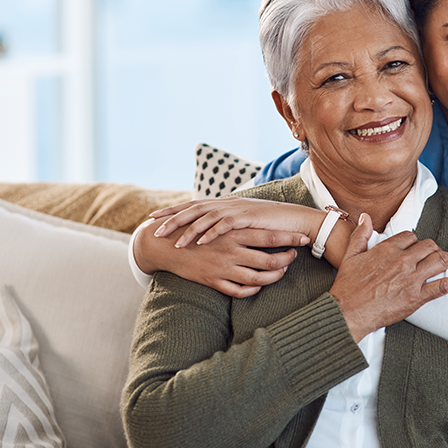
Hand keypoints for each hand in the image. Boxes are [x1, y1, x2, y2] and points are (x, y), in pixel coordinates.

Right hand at [135, 220, 309, 297]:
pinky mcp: (214, 281)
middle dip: (287, 260)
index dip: (290, 238)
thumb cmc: (197, 229)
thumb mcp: (218, 219)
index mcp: (235, 232)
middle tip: (294, 257)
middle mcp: (232, 250)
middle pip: (269, 259)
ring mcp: (223, 267)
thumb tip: (259, 212)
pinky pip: (239, 291)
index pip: (270, 236)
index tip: (304, 239)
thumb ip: (239, 218)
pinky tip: (259, 284)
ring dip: (274, 276)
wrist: (167, 244)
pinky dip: (253, 289)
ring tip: (281, 271)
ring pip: (259, 278)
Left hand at [150, 198, 320, 247]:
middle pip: (193, 209)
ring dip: (188, 230)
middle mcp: (227, 203)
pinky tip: (199, 243)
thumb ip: (227, 223)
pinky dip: (211, 233)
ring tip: (173, 242)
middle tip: (154, 229)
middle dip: (172, 219)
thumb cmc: (270, 224)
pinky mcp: (247, 218)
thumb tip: (210, 230)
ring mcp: (236, 209)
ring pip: (205, 217)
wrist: (294, 220)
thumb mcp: (244, 223)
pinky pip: (224, 225)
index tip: (154, 218)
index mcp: (224, 204)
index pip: (192, 205)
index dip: (173, 211)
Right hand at [329, 213, 447, 341]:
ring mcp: (412, 278)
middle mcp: (402, 260)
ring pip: (439, 261)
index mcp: (387, 249)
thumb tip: (365, 217)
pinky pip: (444, 285)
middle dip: (435, 249)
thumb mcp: (350, 255)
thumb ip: (360, 234)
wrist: (348, 311)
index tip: (416, 247)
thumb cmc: (347, 286)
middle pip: (428, 246)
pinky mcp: (417, 296)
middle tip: (438, 254)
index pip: (410, 236)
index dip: (414, 241)